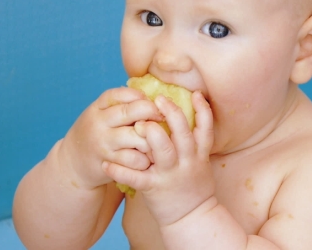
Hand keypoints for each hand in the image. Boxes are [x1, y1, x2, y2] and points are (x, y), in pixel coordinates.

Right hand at [59, 87, 163, 189]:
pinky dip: (145, 159)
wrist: (72, 164)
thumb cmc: (96, 135)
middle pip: (130, 112)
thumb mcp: (100, 115)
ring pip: (136, 137)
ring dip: (151, 139)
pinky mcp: (109, 163)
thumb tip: (151, 97)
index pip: (120, 94)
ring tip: (156, 141)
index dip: (140, 96)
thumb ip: (120, 106)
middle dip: (151, 112)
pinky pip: (134, 159)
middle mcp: (98, 123)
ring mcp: (103, 143)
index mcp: (97, 108)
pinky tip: (147, 158)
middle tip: (160, 119)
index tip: (151, 102)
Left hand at [103, 91, 214, 225]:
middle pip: (183, 133)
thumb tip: (187, 114)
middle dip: (172, 114)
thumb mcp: (201, 162)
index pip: (204, 128)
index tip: (194, 93)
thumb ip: (195, 141)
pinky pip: (136, 178)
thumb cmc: (193, 185)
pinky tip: (107, 164)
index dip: (201, 110)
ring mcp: (170, 175)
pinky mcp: (154, 188)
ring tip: (137, 123)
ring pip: (163, 150)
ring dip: (151, 134)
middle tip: (159, 99)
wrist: (192, 217)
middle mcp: (186, 161)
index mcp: (198, 154)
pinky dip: (120, 171)